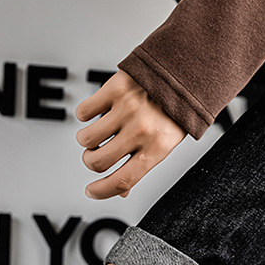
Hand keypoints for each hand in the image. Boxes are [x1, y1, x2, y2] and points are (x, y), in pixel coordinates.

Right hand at [75, 69, 185, 198]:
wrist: (180, 73)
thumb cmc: (172, 111)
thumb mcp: (165, 143)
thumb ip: (141, 166)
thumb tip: (121, 191)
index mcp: (157, 148)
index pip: (122, 180)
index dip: (101, 191)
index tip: (91, 191)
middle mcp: (142, 130)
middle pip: (98, 162)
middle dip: (91, 162)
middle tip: (95, 155)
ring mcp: (127, 109)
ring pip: (86, 139)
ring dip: (86, 140)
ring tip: (98, 132)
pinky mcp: (115, 89)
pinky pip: (83, 112)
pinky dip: (85, 114)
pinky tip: (98, 112)